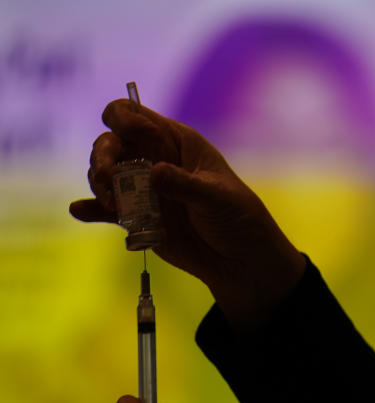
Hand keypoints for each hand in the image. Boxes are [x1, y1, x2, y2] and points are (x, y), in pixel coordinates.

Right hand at [69, 99, 305, 330]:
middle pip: (112, 143)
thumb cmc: (238, 219)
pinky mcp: (137, 215)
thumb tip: (153, 173)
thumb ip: (185, 185)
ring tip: (113, 206)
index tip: (123, 139)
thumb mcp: (217, 198)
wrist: (240, 260)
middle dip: (102, 156)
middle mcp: (155, 159)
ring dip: (99, 184)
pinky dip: (91, 209)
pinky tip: (79, 210)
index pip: (135, 115)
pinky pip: (106, 208)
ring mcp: (144, 188)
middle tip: (107, 179)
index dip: (122, 119)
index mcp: (176, 142)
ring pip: (105, 173)